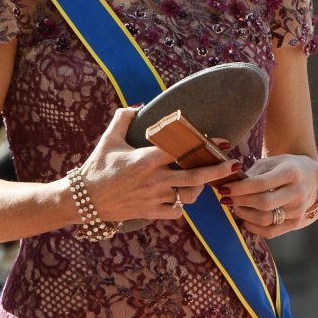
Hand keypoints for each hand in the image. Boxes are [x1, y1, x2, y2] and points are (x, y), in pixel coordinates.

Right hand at [77, 107, 241, 225]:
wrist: (83, 201)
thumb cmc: (96, 168)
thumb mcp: (108, 139)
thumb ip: (123, 118)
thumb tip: (139, 105)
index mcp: (146, 159)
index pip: (182, 150)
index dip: (204, 144)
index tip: (222, 141)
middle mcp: (154, 180)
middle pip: (195, 177)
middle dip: (218, 171)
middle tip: (235, 165)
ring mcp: (154, 199)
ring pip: (188, 196)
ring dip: (199, 188)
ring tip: (203, 180)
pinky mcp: (150, 213)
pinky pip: (175, 212)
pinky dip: (181, 206)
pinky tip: (181, 198)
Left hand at [219, 154, 317, 238]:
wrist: (312, 179)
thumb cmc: (286, 168)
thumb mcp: (272, 162)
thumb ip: (253, 173)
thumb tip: (229, 184)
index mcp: (291, 172)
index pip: (261, 183)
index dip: (240, 188)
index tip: (224, 188)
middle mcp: (297, 192)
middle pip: (263, 203)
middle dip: (240, 202)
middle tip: (227, 199)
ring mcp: (298, 210)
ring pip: (265, 219)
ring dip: (244, 215)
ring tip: (235, 207)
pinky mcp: (295, 223)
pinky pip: (270, 232)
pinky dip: (253, 227)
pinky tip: (246, 219)